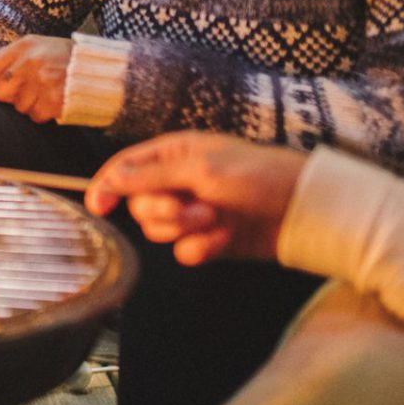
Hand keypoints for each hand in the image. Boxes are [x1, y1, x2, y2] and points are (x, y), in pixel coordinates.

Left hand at [0, 36, 72, 122]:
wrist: (99, 69)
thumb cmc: (63, 57)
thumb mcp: (35, 47)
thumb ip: (5, 59)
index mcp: (23, 47)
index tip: (1, 82)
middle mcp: (30, 63)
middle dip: (8, 95)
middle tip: (26, 89)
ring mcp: (42, 83)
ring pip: (17, 107)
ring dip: (29, 104)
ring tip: (45, 91)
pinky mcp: (54, 101)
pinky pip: (34, 116)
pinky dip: (42, 113)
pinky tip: (53, 100)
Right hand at [85, 132, 308, 265]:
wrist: (305, 212)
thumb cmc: (260, 177)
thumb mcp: (202, 170)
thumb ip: (151, 176)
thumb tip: (109, 178)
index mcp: (176, 154)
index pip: (127, 167)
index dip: (108, 185)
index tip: (98, 206)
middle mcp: (180, 181)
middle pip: (140, 203)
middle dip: (163, 210)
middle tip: (189, 209)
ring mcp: (194, 211)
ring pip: (160, 230)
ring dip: (186, 229)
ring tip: (216, 220)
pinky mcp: (209, 239)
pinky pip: (185, 250)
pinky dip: (202, 248)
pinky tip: (224, 239)